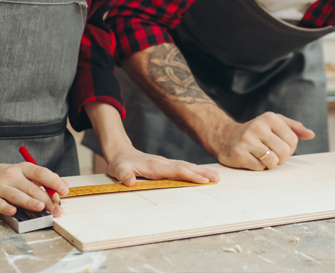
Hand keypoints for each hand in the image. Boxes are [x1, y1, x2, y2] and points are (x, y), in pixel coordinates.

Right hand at [0, 160, 68, 217]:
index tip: (64, 190)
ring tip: (41, 207)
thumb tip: (63, 185)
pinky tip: (14, 211)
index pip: (41, 173)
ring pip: (17, 195)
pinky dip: (7, 207)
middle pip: (32, 188)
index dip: (54, 181)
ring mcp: (0, 187)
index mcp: (23, 168)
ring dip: (29, 201)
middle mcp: (12, 176)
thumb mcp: (23, 172)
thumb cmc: (5, 176)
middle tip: (57, 209)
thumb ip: (42, 179)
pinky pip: (0, 204)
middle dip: (46, 199)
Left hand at [104, 145, 220, 185]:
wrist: (120, 152)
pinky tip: (202, 173)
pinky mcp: (165, 165)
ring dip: (201, 171)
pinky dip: (194, 170)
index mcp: (154, 166)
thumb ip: (123, 175)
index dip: (190, 175)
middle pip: (186, 167)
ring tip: (215, 176)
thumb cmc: (119, 163)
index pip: (176, 170)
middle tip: (217, 178)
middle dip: (202, 173)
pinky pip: (183, 167)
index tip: (203, 180)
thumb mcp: (118, 170)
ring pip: (186, 166)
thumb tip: (129, 182)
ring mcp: (165, 163)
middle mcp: (163, 163)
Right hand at [212, 112, 313, 170]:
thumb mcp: (274, 123)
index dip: (290, 149)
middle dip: (280, 158)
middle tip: (270, 153)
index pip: (293, 140)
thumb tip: (311, 134)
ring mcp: (247, 140)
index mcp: (270, 118)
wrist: (225, 136)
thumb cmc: (255, 132)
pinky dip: (257, 167)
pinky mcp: (239, 153)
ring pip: (273, 162)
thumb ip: (294, 128)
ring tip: (260, 155)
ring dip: (269, 163)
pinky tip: (250, 158)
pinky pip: (259, 168)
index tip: (280, 147)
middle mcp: (258, 127)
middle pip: (285, 152)